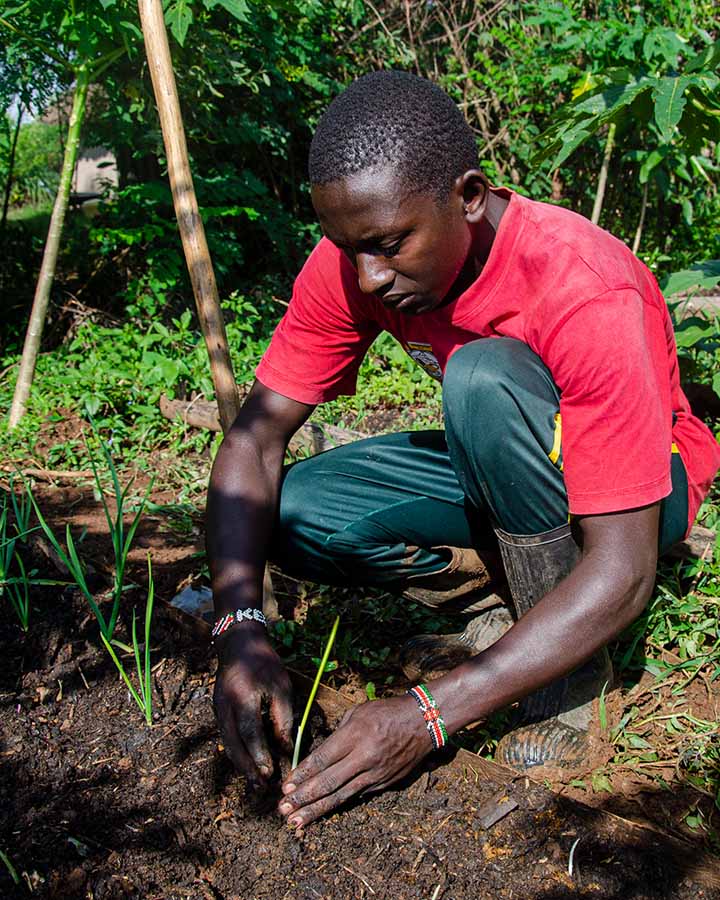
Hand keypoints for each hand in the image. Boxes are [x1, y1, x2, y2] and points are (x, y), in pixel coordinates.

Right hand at [213, 624, 293, 786]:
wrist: (238, 644)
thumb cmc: (264, 664)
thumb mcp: (281, 686)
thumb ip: (283, 716)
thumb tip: (286, 747)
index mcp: (243, 696)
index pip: (250, 732)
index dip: (259, 754)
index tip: (269, 772)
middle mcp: (225, 705)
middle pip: (233, 744)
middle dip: (247, 767)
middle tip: (260, 787)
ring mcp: (217, 709)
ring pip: (227, 743)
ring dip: (240, 764)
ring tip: (254, 781)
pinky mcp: (217, 711)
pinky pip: (226, 736)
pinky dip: (236, 751)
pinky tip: (247, 763)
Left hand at [278, 694, 432, 827]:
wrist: (423, 722)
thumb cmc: (387, 712)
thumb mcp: (358, 713)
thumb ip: (337, 734)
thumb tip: (318, 757)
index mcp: (355, 734)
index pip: (323, 758)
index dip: (303, 775)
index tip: (286, 786)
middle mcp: (364, 757)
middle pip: (328, 782)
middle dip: (302, 798)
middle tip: (282, 810)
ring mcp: (375, 774)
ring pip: (340, 796)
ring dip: (316, 810)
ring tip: (296, 821)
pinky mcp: (384, 784)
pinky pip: (357, 795)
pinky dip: (338, 805)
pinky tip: (322, 813)